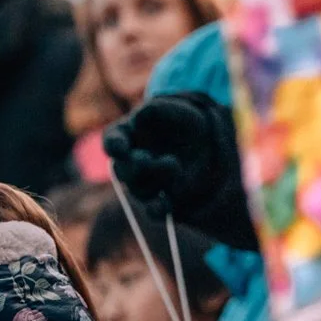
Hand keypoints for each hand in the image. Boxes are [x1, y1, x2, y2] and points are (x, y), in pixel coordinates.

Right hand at [103, 93, 259, 250]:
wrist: (207, 140)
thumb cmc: (184, 121)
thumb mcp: (175, 110)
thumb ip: (155, 110)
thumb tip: (137, 118)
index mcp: (127, 137)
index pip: (112, 142)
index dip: (113, 147)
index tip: (120, 148)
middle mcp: (131, 162)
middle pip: (122, 171)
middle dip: (133, 166)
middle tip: (146, 159)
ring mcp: (145, 182)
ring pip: (139, 190)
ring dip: (153, 180)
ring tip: (174, 164)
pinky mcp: (161, 198)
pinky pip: (153, 211)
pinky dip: (157, 209)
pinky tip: (166, 203)